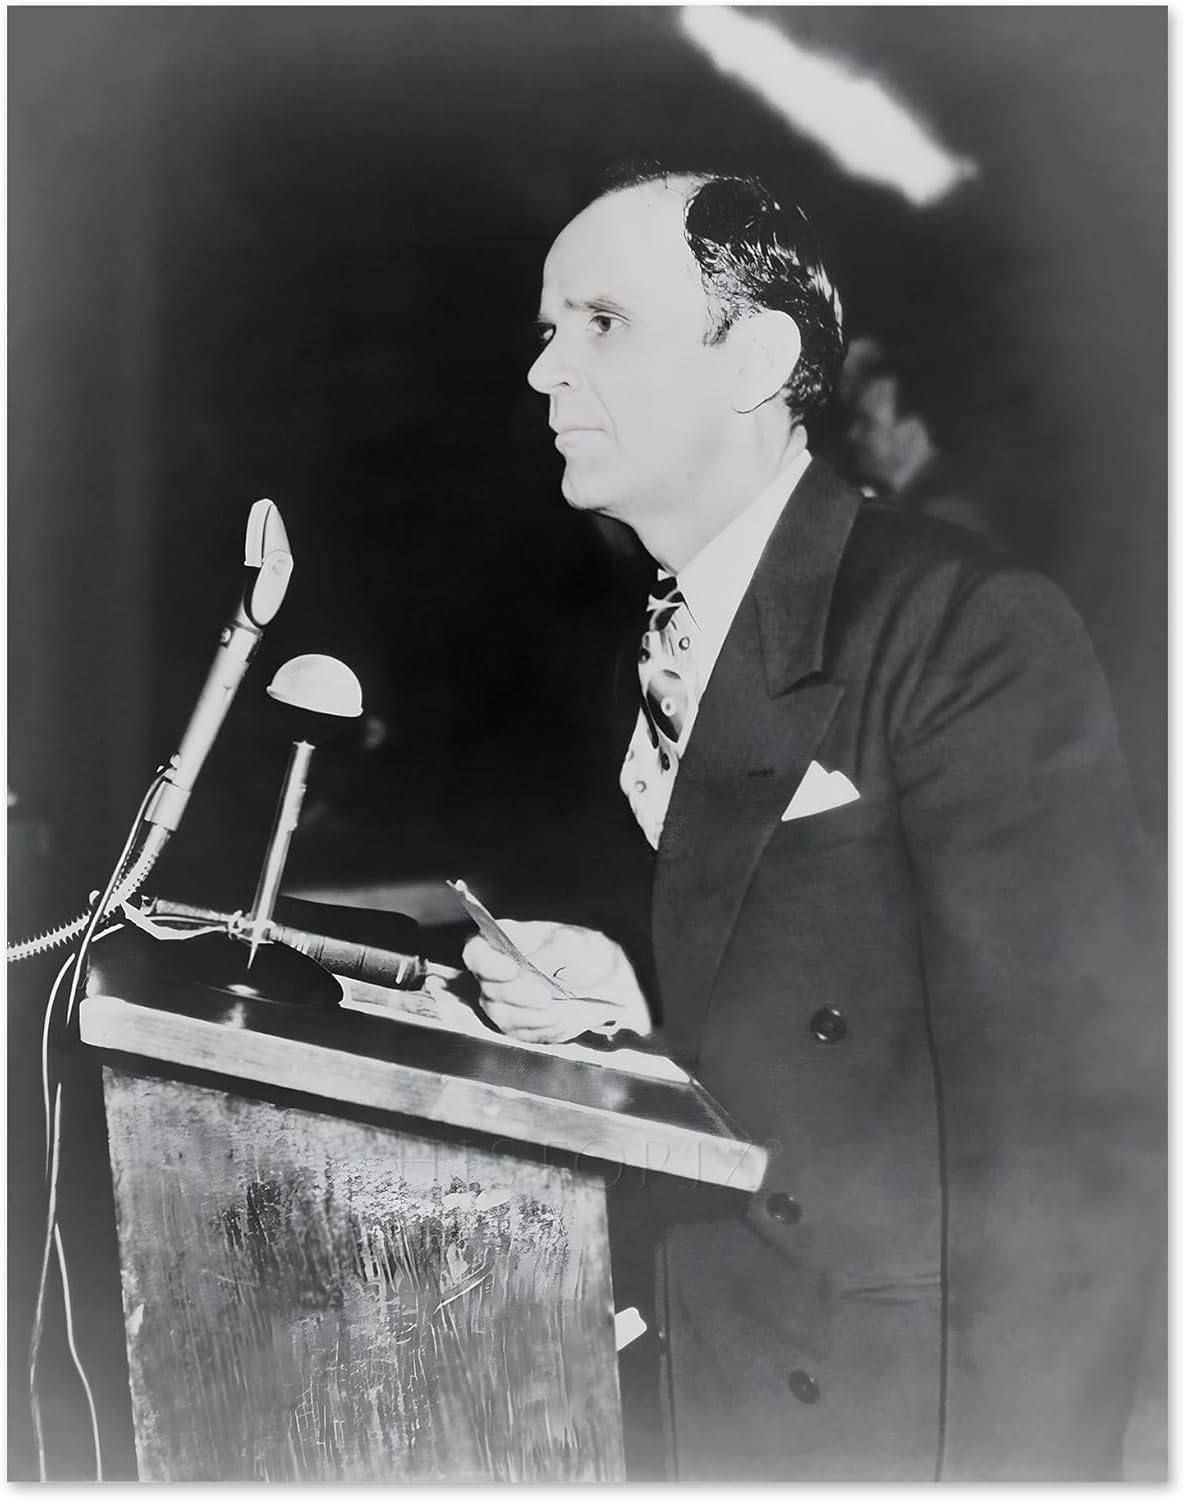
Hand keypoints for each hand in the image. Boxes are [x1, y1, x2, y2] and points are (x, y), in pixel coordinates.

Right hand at [462, 920, 652, 1043]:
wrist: (611, 985)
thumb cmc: (588, 953)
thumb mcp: (574, 942)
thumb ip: (548, 953)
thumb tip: (528, 967)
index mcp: (506, 942)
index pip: (476, 952)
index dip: (486, 963)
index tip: (511, 969)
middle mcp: (500, 973)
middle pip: (488, 988)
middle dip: (517, 995)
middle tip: (546, 996)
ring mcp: (508, 1001)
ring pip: (501, 1015)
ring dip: (530, 1016)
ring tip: (559, 1011)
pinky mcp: (521, 1025)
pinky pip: (520, 1034)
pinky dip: (541, 1029)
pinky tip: (562, 1020)